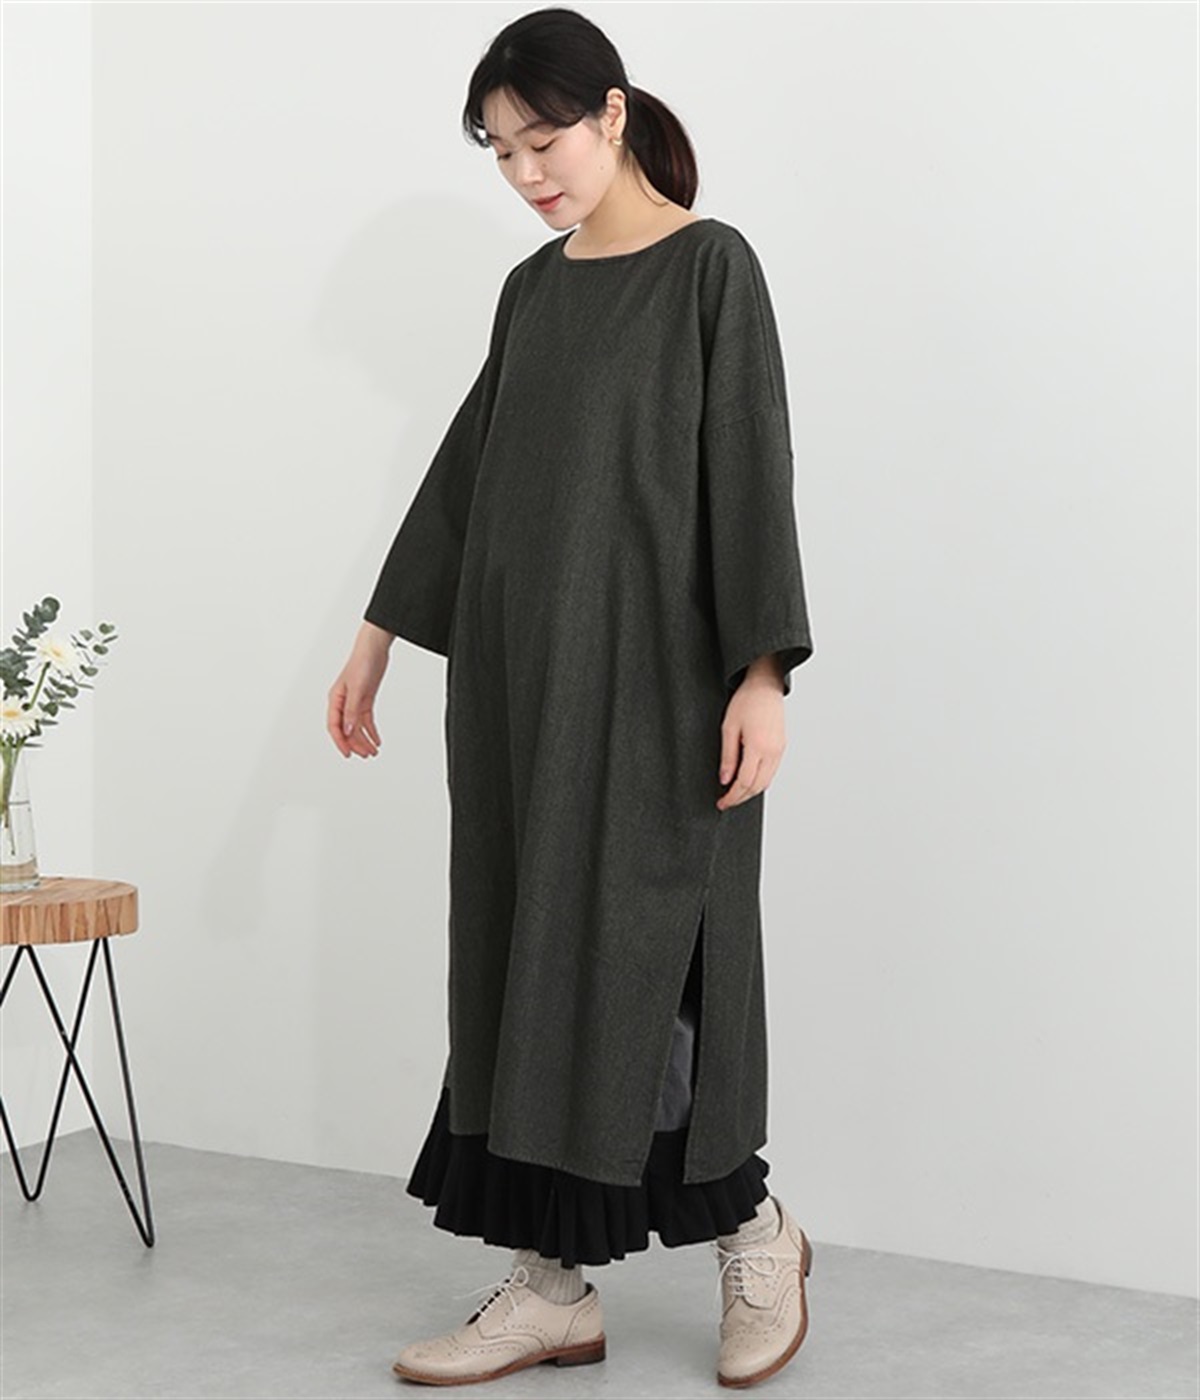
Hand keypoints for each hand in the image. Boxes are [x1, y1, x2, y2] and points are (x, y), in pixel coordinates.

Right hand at [327, 622, 392, 758]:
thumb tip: (348, 731)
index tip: (348, 754)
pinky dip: (371, 731)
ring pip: (357, 727)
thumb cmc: (362, 663)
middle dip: (356, 744)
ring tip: (373, 751)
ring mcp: (354, 701)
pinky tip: (377, 740)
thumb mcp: (358, 689)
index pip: (334, 726)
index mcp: (335, 699)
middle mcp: (343, 702)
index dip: (340, 741)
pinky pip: (366, 720)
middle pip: (346, 729)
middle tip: (366, 755)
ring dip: (364, 740)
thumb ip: (352, 711)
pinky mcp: (365, 699)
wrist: (374, 649)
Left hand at [716, 655, 786, 809]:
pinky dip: (759, 781)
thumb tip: (725, 779)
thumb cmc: (746, 701)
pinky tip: (748, 780)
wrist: (765, 685)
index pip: (744, 782)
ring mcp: (779, 750)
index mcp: (758, 747)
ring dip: (750, 791)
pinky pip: (771, 772)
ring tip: (735, 793)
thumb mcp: (728, 728)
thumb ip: (727, 757)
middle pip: (757, 787)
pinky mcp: (782, 747)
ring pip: (766, 782)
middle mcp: (772, 752)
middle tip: (726, 801)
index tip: (722, 802)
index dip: (732, 796)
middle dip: (740, 798)